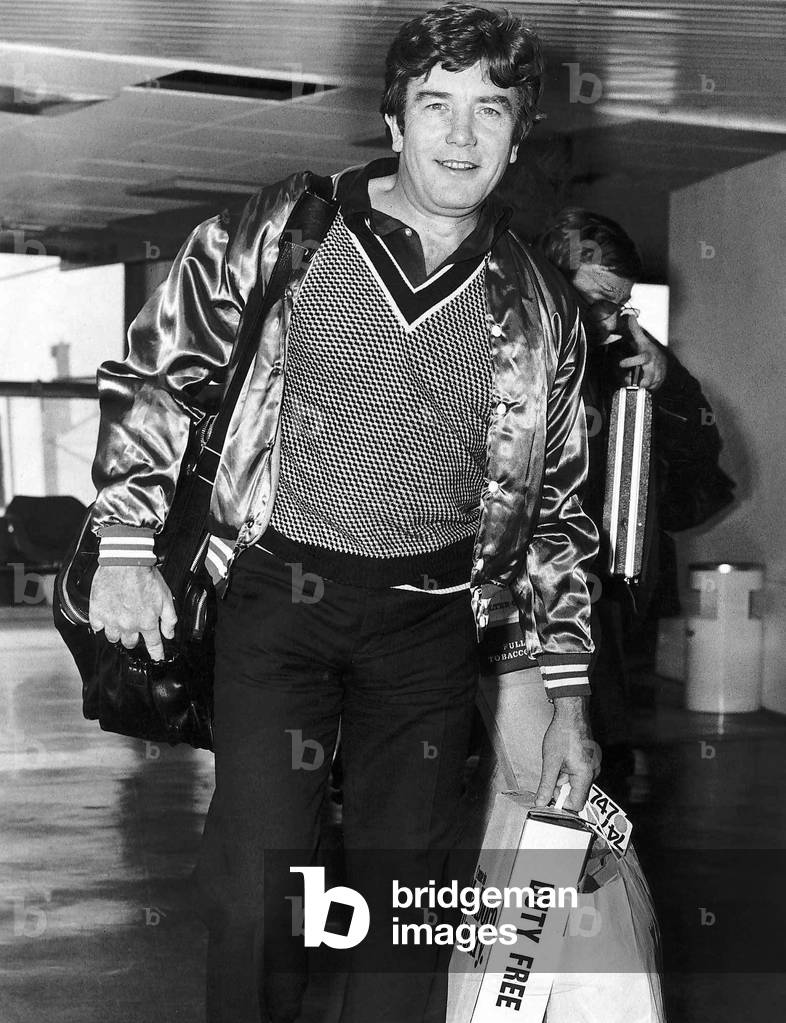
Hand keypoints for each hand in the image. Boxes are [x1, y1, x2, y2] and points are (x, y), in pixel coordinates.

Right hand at [89, 565, 176, 661]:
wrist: (124, 562)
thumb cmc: (145, 576)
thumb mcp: (166, 597)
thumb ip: (169, 618)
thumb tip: (170, 634)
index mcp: (147, 622)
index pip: (153, 644)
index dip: (156, 653)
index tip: (157, 657)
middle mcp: (129, 625)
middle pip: (130, 643)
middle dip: (134, 639)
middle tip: (134, 629)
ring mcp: (111, 620)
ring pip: (113, 638)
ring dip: (118, 633)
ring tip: (120, 623)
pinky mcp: (97, 613)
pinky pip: (97, 627)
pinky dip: (101, 624)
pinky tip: (106, 617)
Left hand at [534, 696, 599, 811]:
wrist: (571, 713)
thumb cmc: (563, 734)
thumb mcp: (551, 762)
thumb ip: (546, 785)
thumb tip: (541, 802)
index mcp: (585, 775)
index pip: (576, 804)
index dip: (561, 804)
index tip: (548, 799)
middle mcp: (593, 773)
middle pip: (576, 794)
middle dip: (560, 789)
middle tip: (549, 775)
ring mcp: (592, 767)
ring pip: (575, 784)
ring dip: (562, 779)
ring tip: (555, 763)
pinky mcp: (589, 761)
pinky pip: (577, 774)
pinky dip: (566, 772)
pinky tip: (560, 760)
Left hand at [617, 312, 667, 390]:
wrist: (664, 361)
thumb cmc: (650, 351)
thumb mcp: (642, 340)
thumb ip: (635, 330)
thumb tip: (631, 316)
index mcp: (647, 355)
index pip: (640, 358)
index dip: (631, 361)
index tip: (621, 363)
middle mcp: (653, 366)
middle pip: (651, 374)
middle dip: (647, 380)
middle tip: (641, 384)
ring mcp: (658, 374)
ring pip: (652, 383)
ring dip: (646, 385)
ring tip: (640, 386)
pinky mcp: (659, 382)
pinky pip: (653, 388)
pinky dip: (649, 389)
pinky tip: (645, 387)